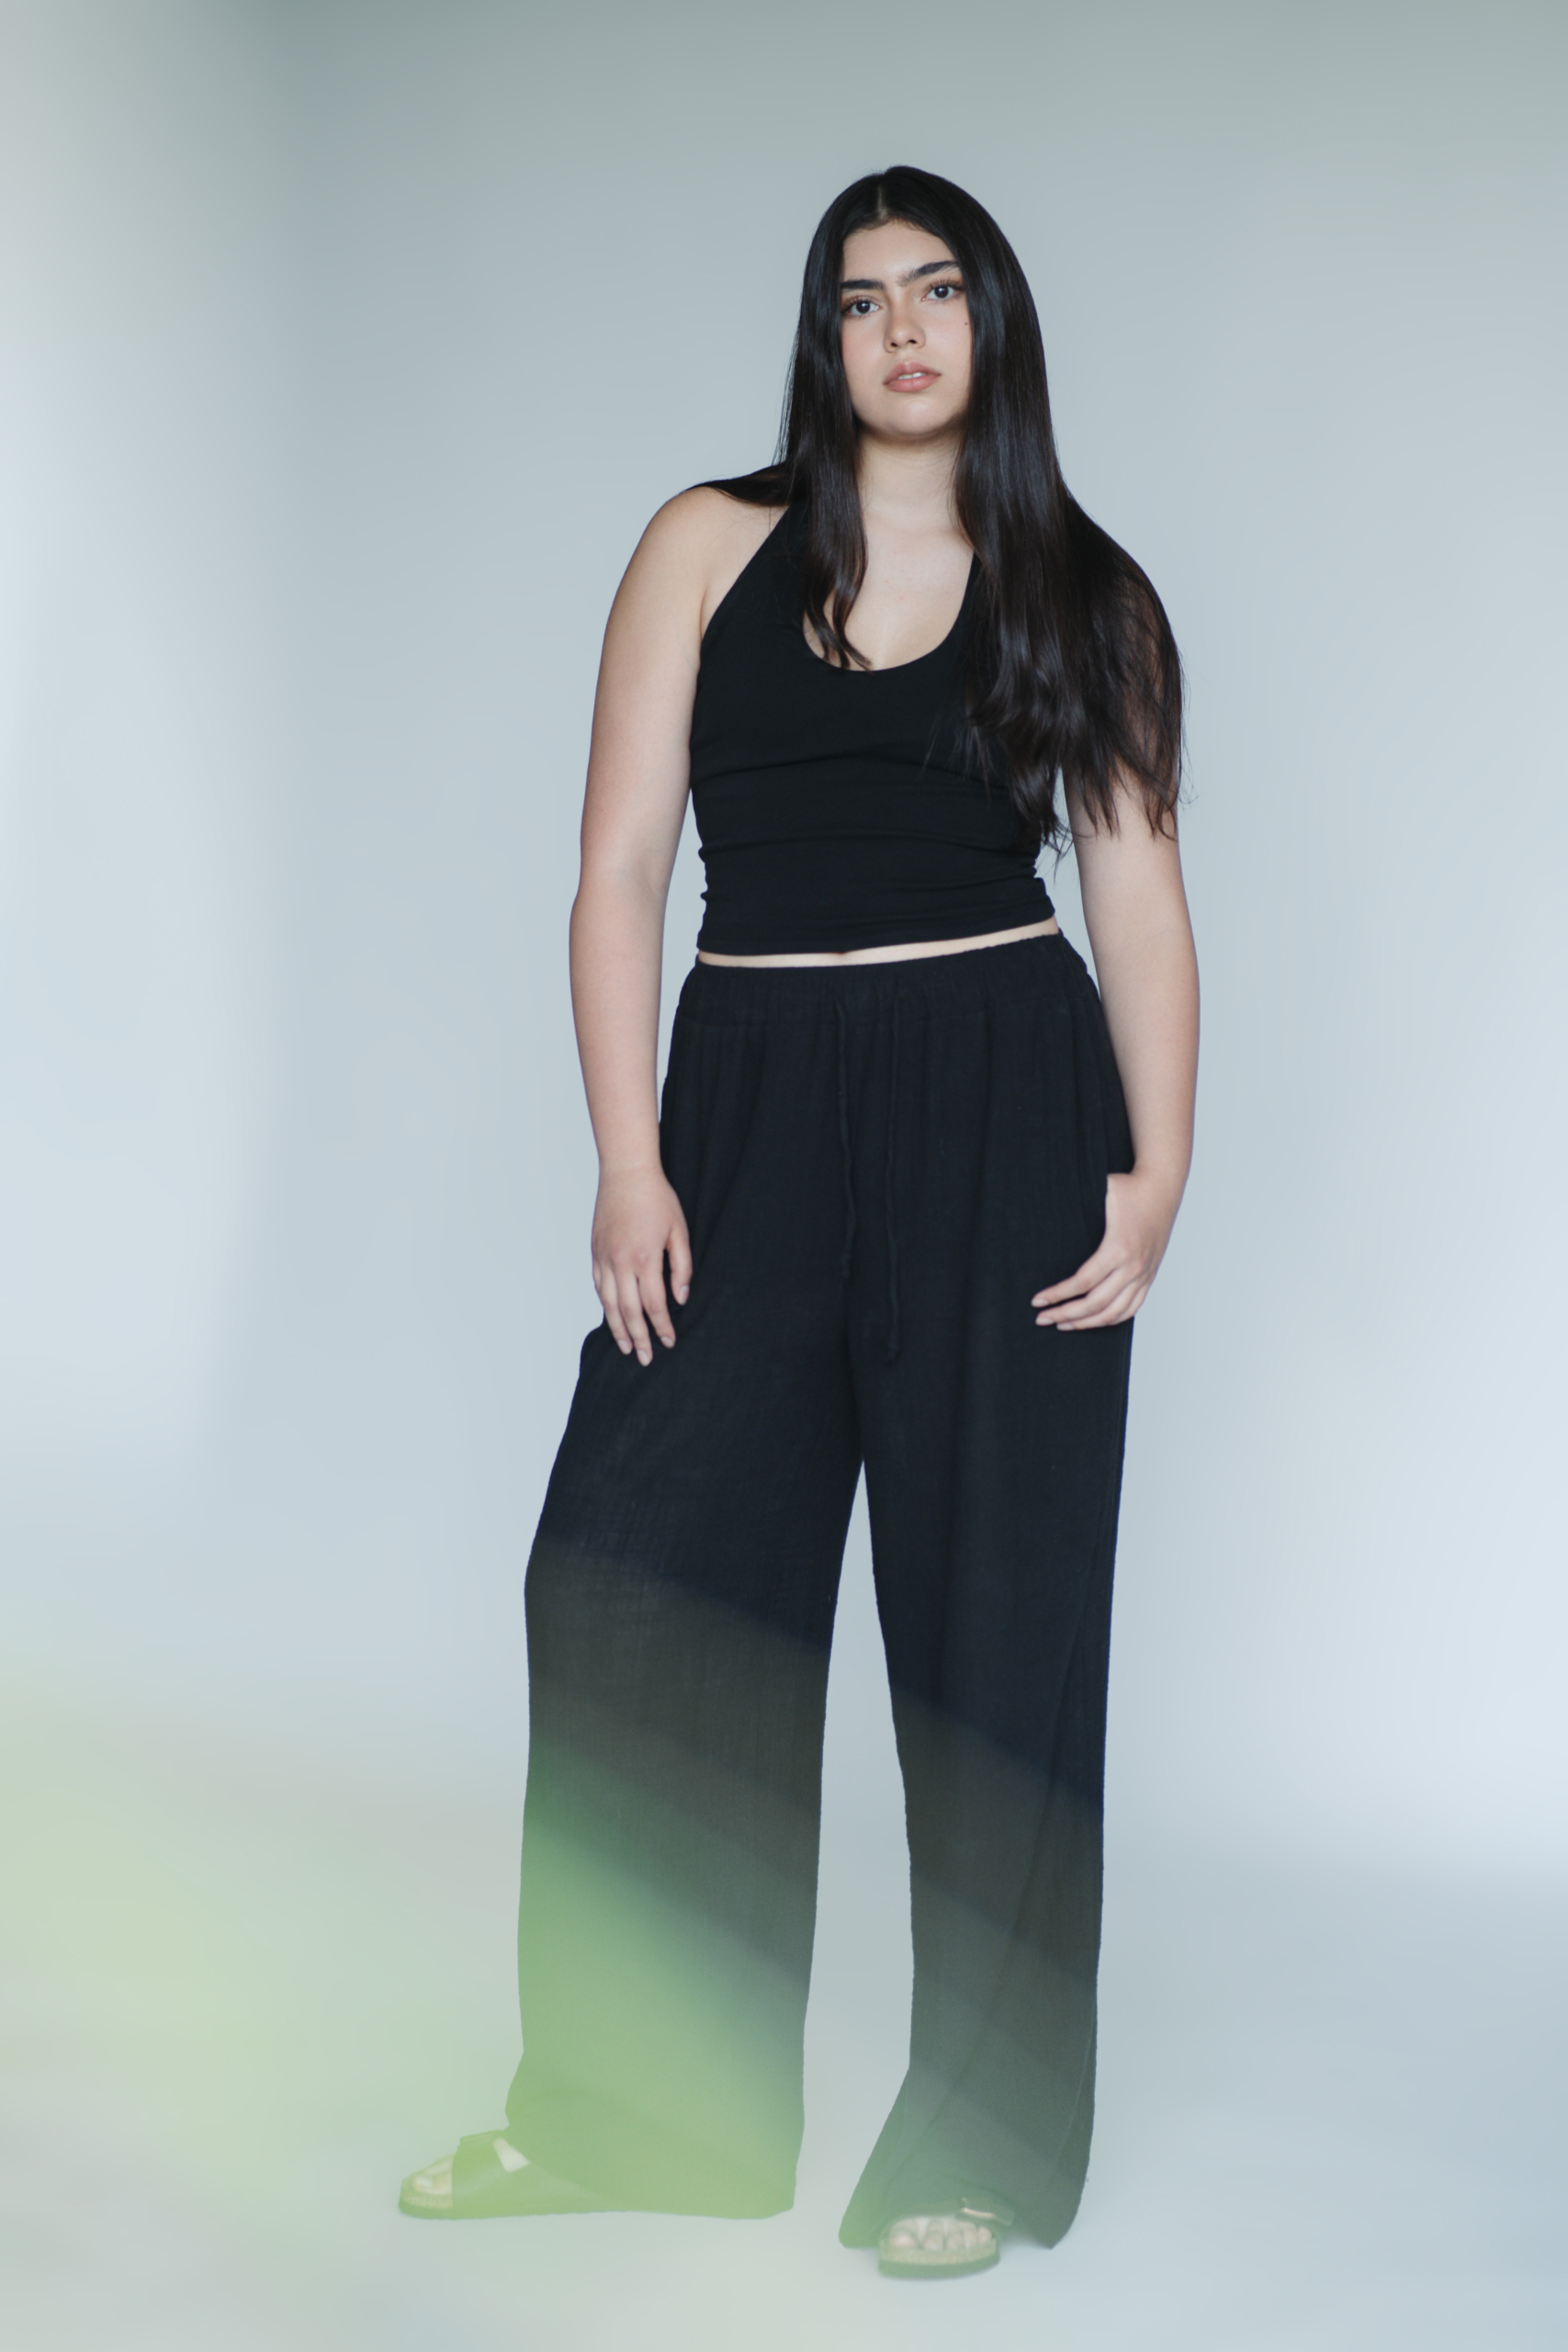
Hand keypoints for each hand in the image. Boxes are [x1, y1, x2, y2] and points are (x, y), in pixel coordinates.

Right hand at [592, 1165, 692, 1365]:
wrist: (626, 1173)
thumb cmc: (657, 1198)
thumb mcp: (679, 1231)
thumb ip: (682, 1268)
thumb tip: (680, 1299)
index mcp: (646, 1258)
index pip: (654, 1305)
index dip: (662, 1327)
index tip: (669, 1341)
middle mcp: (621, 1262)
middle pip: (629, 1311)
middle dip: (639, 1337)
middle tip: (646, 1358)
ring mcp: (604, 1258)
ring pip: (609, 1303)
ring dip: (618, 1328)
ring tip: (626, 1347)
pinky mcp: (595, 1252)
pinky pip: (598, 1286)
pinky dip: (605, 1305)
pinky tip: (612, 1317)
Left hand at [1032, 1168, 1178, 1331]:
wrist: (1162, 1187)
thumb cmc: (1129, 1188)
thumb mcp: (1101, 1190)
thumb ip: (1075, 1200)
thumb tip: (1044, 1207)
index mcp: (1118, 1249)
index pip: (1082, 1283)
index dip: (1058, 1295)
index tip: (1038, 1301)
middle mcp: (1132, 1267)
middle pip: (1095, 1304)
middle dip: (1065, 1314)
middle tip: (1042, 1318)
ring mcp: (1143, 1274)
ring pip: (1113, 1313)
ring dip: (1086, 1323)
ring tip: (1063, 1324)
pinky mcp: (1149, 1276)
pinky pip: (1132, 1308)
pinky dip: (1111, 1320)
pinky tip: (1093, 1321)